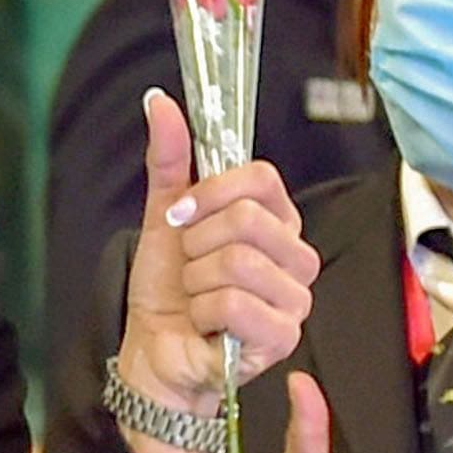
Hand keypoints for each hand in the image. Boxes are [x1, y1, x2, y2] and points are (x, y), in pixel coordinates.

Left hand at [115, 86, 317, 421]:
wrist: (156, 351)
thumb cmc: (169, 290)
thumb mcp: (165, 217)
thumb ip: (169, 159)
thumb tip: (159, 101)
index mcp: (276, 220)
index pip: (261, 178)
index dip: (211, 191)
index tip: (180, 215)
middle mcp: (296, 255)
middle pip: (247, 219)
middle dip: (196, 244)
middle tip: (189, 267)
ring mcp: (295, 298)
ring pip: (238, 262)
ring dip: (197, 281)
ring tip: (196, 297)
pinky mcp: (284, 336)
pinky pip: (237, 304)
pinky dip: (204, 312)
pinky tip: (206, 325)